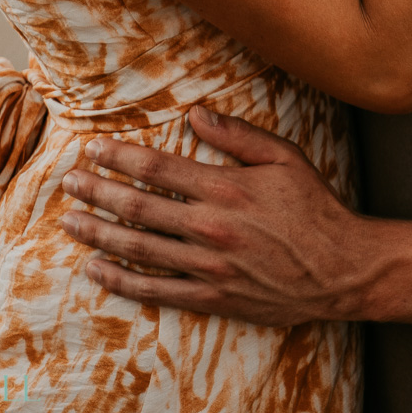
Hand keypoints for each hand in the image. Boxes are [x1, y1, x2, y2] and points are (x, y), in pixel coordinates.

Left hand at [60, 108, 369, 324]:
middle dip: (98, 192)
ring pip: (139, 251)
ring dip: (100, 235)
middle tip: (69, 182)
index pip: (157, 169)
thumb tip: (195, 113)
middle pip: (138, 209)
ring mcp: (208, 268)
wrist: (342, 268)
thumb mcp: (284, 156)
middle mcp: (210, 229)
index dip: (119, 158)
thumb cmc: (314, 206)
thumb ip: (237, 135)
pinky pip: (157, 291)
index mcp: (225, 189)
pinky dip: (122, 282)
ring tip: (71, 222)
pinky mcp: (213, 299)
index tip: (93, 149)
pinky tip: (98, 271)